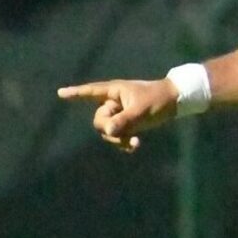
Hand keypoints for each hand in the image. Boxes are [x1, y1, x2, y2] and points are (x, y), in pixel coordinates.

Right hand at [57, 79, 178, 152]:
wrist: (176, 102)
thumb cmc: (159, 99)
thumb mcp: (141, 110)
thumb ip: (124, 120)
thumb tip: (108, 131)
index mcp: (114, 91)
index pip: (91, 92)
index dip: (76, 93)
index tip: (60, 93)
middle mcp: (114, 102)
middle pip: (99, 120)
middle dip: (109, 130)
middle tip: (124, 133)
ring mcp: (121, 113)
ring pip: (109, 131)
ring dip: (119, 139)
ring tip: (135, 142)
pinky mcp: (129, 123)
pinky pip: (119, 136)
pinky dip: (124, 142)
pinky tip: (135, 146)